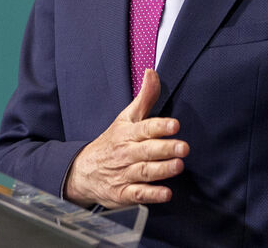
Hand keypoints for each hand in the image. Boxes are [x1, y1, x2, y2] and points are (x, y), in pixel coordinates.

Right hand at [63, 69, 188, 206]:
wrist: (83, 171)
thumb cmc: (111, 142)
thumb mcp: (125, 118)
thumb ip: (144, 98)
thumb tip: (152, 72)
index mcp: (128, 133)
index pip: (145, 128)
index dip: (160, 126)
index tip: (174, 125)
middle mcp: (127, 153)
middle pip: (147, 150)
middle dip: (165, 148)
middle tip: (183, 147)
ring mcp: (124, 174)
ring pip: (145, 171)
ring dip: (162, 170)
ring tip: (178, 166)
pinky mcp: (124, 193)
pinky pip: (138, 194)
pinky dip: (151, 195)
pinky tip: (166, 193)